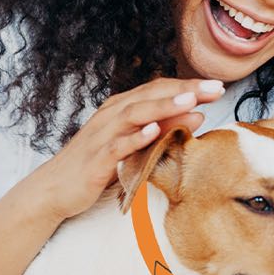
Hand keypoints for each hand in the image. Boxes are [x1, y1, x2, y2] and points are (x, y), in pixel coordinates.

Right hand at [34, 76, 226, 220]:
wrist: (55, 188)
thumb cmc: (98, 165)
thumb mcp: (134, 144)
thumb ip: (162, 129)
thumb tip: (197, 115)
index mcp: (122, 108)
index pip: (159, 89)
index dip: (188, 86)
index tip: (218, 87)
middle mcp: (112, 115)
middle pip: (151, 94)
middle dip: (185, 89)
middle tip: (215, 88)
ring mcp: (102, 135)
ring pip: (135, 113)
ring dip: (164, 106)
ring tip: (191, 101)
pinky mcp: (95, 159)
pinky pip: (117, 145)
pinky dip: (135, 137)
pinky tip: (154, 131)